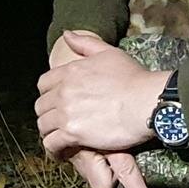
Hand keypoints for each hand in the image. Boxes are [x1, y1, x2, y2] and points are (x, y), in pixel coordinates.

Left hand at [37, 31, 167, 172]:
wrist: (147, 100)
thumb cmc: (134, 78)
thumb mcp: (109, 53)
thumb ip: (85, 43)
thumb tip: (66, 34)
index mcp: (70, 71)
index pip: (43, 84)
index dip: (49, 94)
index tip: (58, 102)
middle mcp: (63, 91)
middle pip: (41, 106)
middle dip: (48, 114)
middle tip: (60, 123)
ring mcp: (66, 112)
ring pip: (43, 126)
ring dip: (50, 132)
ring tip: (61, 139)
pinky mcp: (73, 133)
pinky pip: (52, 144)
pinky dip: (55, 150)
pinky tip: (63, 152)